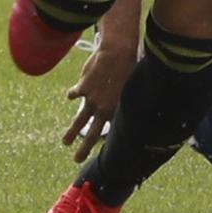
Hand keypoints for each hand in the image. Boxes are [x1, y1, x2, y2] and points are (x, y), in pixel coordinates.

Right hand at [62, 38, 138, 161]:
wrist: (117, 53)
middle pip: (91, 134)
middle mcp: (103, 109)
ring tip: (65, 142)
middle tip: (77, 159)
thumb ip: (132, 96)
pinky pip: (74, 94)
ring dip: (71, 132)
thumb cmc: (131, 65)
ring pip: (78, 121)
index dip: (106, 141)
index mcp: (118, 110)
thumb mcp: (135, 84)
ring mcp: (91, 100)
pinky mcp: (82, 88)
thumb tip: (146, 97)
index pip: (112, 132)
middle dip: (84, 149)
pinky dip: (73, 95)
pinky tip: (71, 96)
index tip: (103, 151)